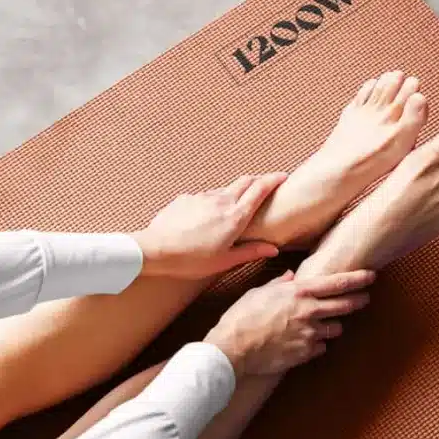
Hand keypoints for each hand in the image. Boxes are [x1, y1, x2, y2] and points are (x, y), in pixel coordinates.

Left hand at [131, 173, 287, 278]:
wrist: (155, 249)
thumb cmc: (190, 260)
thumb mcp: (224, 261)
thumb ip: (250, 252)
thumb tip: (273, 249)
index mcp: (235, 217)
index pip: (260, 189)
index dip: (274, 180)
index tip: (283, 177)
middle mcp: (221, 201)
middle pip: (245, 181)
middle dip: (258, 180)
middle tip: (266, 185)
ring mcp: (202, 197)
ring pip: (225, 189)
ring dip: (235, 192)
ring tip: (237, 204)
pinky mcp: (187, 198)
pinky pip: (205, 197)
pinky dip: (213, 201)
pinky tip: (208, 216)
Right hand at [203, 269, 375, 377]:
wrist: (233, 349)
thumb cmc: (241, 318)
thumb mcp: (257, 293)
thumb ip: (278, 284)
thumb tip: (290, 277)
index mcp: (298, 293)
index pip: (338, 283)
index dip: (358, 279)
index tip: (371, 276)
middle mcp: (309, 312)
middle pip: (346, 305)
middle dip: (359, 300)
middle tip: (364, 298)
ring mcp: (310, 334)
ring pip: (335, 328)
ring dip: (332, 325)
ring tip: (323, 325)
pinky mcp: (306, 353)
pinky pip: (320, 347)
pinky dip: (316, 344)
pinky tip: (304, 342)